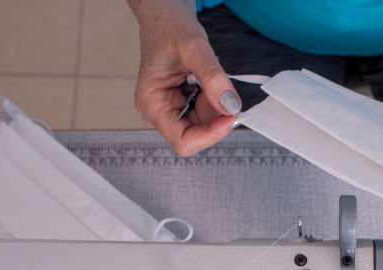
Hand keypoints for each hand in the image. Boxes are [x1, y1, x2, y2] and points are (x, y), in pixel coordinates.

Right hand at [129, 0, 240, 155]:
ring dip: (216, 108)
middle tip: (226, 92)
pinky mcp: (181, 104)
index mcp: (151, 103)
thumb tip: (230, 106)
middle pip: (195, 136)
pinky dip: (214, 101)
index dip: (209, 136)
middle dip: (215, 119)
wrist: (164, 14)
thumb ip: (212, 77)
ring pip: (203, 126)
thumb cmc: (169, 26)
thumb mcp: (194, 47)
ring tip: (212, 78)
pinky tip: (209, 81)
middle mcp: (158, 112)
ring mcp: (170, 109)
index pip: (183, 141)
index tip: (231, 117)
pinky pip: (205, 114)